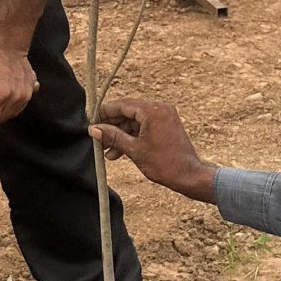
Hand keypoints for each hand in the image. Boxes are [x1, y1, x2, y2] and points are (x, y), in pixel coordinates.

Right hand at [92, 94, 216, 200]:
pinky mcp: (166, 126)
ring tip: (107, 151)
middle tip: (97, 137)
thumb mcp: (134, 150)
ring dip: (120, 134)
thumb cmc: (164, 164)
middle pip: (128, 112)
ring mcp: (164, 117)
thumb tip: (94, 129)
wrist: (188, 176)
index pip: (123, 105)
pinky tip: (119, 151)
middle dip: (112, 126)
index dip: (105, 113)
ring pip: (135, 121)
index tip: (92, 120)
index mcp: (153, 111)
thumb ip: (113, 136)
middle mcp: (160, 109)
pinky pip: (144, 127)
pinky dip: (132, 137)